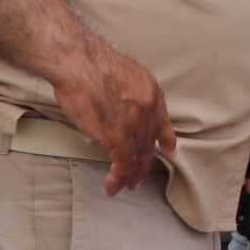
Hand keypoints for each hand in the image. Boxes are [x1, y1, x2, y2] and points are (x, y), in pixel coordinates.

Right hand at [51, 41, 174, 196]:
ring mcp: (136, 123)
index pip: (162, 118)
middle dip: (145, 162)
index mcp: (149, 90)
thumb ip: (122, 94)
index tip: (169, 149)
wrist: (80, 63)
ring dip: (131, 175)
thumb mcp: (118, 75)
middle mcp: (148, 108)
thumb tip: (112, 107)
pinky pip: (123, 163)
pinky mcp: (119, 136)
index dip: (166, 137)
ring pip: (138, 156)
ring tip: (126, 187)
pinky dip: (118, 177)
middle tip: (139, 178)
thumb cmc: (88, 63)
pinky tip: (112, 186)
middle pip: (149, 141)